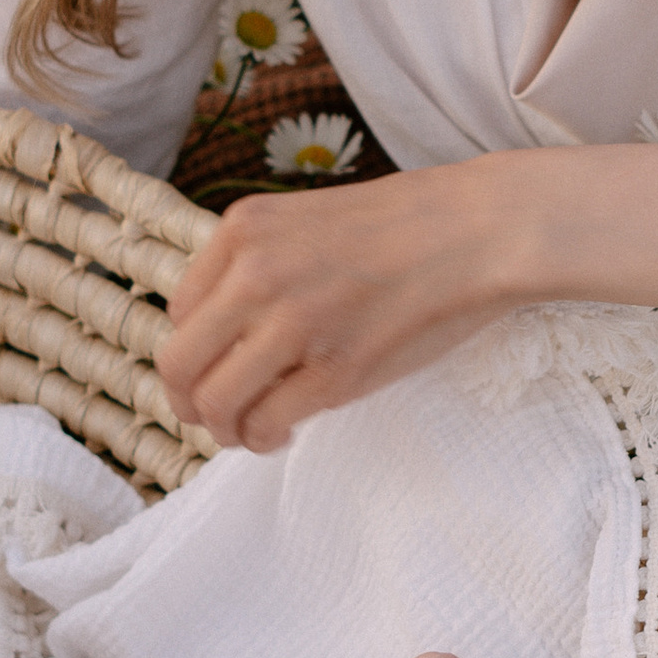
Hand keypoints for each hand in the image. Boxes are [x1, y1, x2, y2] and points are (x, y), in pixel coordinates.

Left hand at [157, 165, 520, 451]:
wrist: (479, 229)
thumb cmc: (406, 225)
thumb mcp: (308, 218)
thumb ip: (261, 263)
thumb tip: (227, 331)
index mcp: (243, 231)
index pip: (179, 313)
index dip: (195, 352)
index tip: (220, 368)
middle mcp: (255, 275)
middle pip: (179, 365)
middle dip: (190, 403)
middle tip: (214, 417)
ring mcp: (293, 324)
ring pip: (215, 405)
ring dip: (225, 432)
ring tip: (250, 432)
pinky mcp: (335, 371)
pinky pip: (267, 424)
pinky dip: (265, 440)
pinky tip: (284, 433)